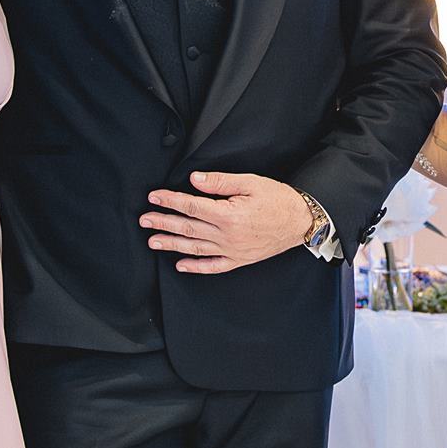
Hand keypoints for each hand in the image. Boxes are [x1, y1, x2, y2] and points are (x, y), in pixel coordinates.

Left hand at [143, 172, 314, 274]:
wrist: (301, 221)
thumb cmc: (278, 200)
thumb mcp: (250, 183)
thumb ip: (220, 182)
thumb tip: (194, 180)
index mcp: (228, 214)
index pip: (191, 206)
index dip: (170, 200)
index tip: (155, 197)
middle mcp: (227, 235)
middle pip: (187, 228)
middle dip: (163, 222)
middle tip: (145, 220)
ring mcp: (232, 250)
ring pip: (194, 248)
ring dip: (171, 244)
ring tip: (153, 241)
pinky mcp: (239, 259)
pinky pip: (213, 266)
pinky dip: (195, 267)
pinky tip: (181, 265)